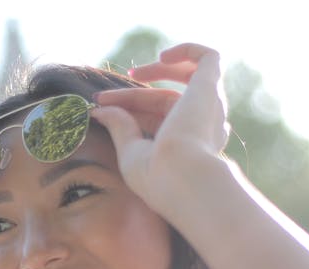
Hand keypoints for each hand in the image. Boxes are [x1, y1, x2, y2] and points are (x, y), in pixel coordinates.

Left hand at [91, 43, 230, 212]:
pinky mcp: (210, 87)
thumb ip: (120, 127)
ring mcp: (209, 106)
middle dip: (133, 97)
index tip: (98, 108)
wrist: (180, 177)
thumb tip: (101, 110)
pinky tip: (163, 57)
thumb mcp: (131, 152)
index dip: (128, 110)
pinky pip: (208, 57)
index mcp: (189, 147)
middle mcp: (204, 127)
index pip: (157, 118)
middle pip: (166, 100)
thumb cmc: (158, 177)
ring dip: (155, 71)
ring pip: (185, 79)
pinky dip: (186, 50)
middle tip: (101, 98)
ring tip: (133, 73)